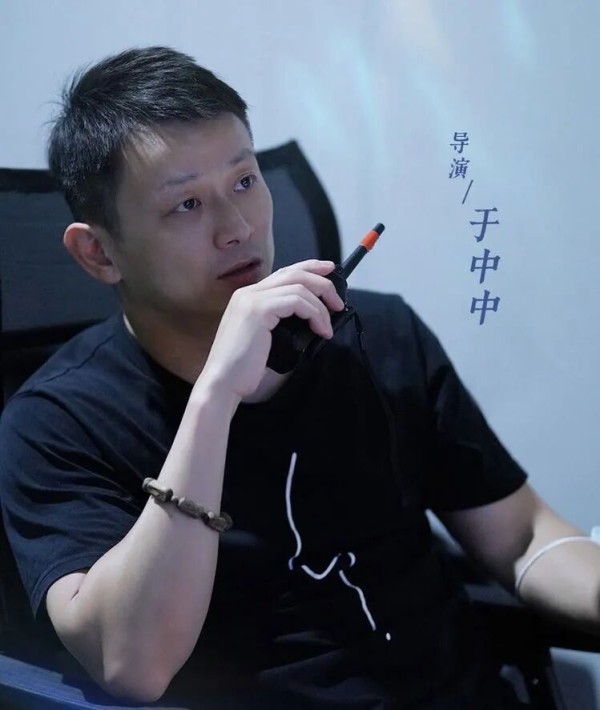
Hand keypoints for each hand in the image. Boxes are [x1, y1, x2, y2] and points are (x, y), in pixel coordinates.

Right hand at [198, 260, 344, 400]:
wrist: (223, 383)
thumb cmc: (244, 369)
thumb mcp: (266, 338)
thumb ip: (282, 321)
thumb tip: (313, 318)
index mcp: (248, 297)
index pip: (284, 273)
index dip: (310, 269)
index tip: (329, 273)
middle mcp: (248, 292)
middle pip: (294, 273)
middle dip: (322, 282)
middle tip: (339, 301)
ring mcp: (252, 299)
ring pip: (299, 287)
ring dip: (321, 306)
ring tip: (328, 327)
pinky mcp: (258, 310)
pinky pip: (297, 302)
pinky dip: (315, 314)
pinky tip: (321, 331)